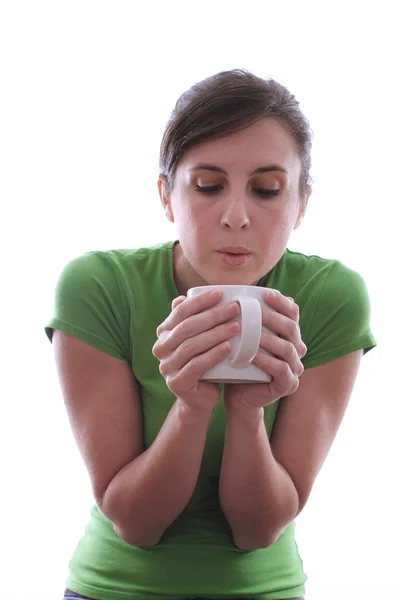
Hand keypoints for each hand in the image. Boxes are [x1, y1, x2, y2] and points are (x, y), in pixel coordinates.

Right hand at [153, 289, 240, 415]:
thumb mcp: (198, 338)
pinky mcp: (176, 383)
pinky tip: (228, 347)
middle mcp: (160, 348)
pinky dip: (213, 355)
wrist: (200, 398)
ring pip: (192, 345)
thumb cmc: (203, 363)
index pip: (180, 312)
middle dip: (212, 316)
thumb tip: (185, 296)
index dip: (200, 301)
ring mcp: (166, 367)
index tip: (220, 293)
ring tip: (236, 326)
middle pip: (187, 327)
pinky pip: (196, 365)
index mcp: (163, 333)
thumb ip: (193, 319)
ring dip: (216, 334)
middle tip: (234, 308)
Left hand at [224, 289, 306, 411]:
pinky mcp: (288, 385)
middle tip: (254, 311)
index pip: (292, 312)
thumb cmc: (238, 362)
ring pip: (288, 348)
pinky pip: (281, 370)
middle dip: (273, 317)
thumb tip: (227, 291)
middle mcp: (296, 349)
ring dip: (269, 339)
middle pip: (291, 328)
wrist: (238, 396)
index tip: (264, 293)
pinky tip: (252, 355)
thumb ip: (242, 318)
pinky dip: (267, 361)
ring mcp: (294, 368)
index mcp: (288, 334)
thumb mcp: (241, 337)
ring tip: (251, 333)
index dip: (281, 302)